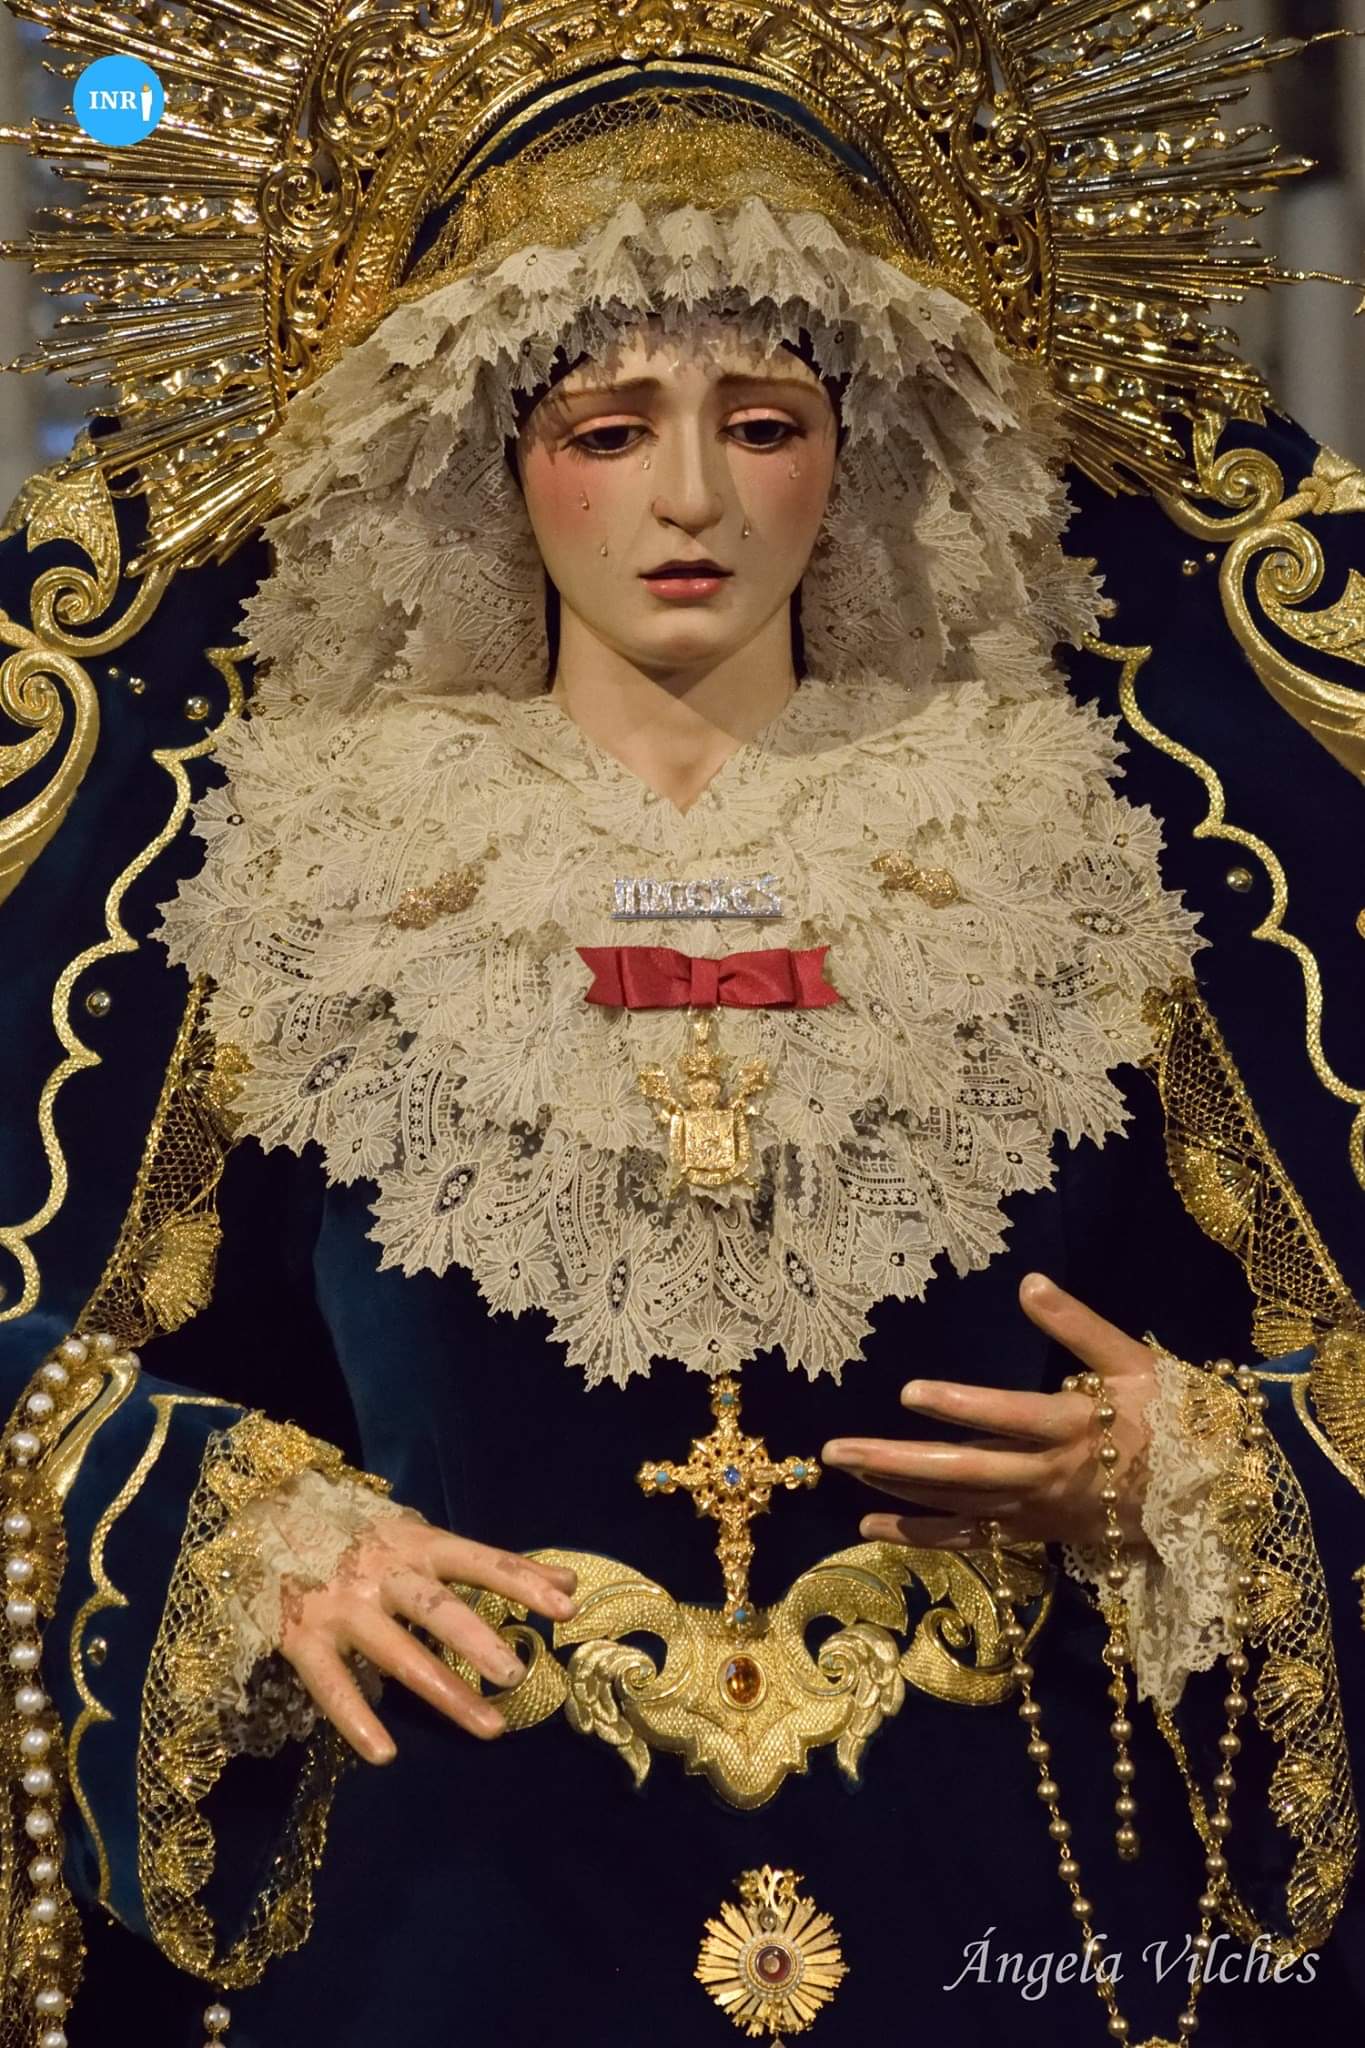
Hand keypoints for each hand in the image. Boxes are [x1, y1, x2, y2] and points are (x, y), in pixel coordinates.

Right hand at [279, 1515, 577, 1764]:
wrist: (263, 1514)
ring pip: (398, 1653)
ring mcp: (342, 1606)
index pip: (479, 1560)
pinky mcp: (302, 1638)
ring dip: (444, 1691)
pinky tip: (385, 1754)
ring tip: (489, 1727)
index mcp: (416, 1543)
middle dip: (477, 1640)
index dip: (522, 1581)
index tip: (567, 1605)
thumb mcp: (421, 1538)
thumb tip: (568, 1581)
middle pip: (436, 1608)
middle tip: (517, 1674)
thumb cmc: (359, 1534)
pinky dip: (357, 1720)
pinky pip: (332, 1685)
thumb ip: (491, 1564)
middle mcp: (382, 1572)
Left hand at [822, 1273, 1155, 1551]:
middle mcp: (1047, 1475)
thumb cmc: (1167, 1416)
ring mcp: (1034, 1510)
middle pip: (963, 1471)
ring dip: (897, 1491)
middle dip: (896, 1462)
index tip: (910, 1393)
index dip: (961, 1407)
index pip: (1009, 1417)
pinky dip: (920, 1536)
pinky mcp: (1030, 1533)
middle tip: (836, 1451)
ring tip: (844, 1471)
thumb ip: (1078, 1325)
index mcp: (1073, 1427)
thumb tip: (1029, 1283)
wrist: (1206, 1493)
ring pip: (957, 1504)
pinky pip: (969, 1539)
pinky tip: (870, 1528)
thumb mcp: (1131, 1360)